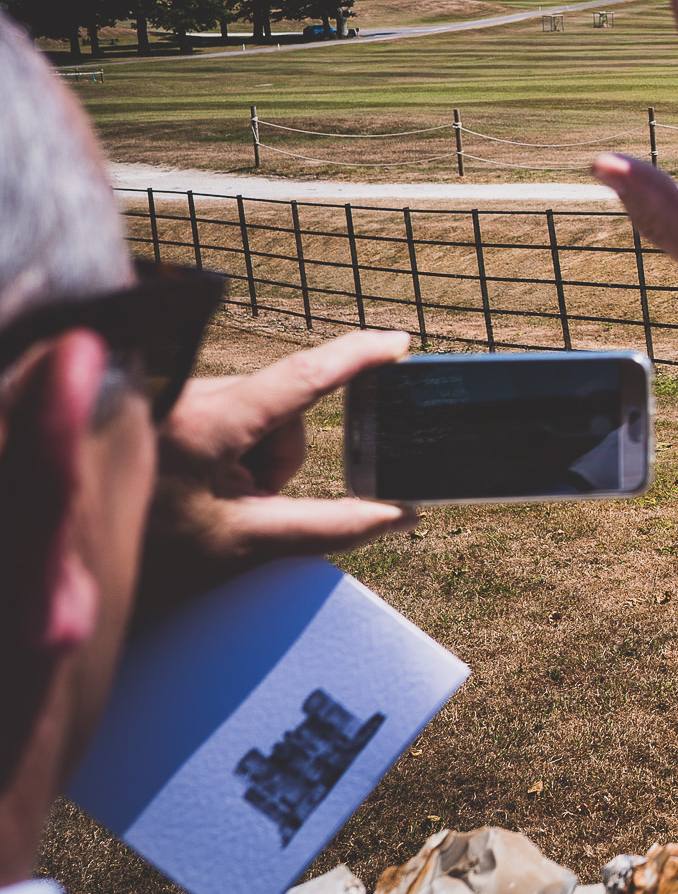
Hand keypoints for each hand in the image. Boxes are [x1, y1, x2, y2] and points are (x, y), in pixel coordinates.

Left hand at [140, 329, 416, 615]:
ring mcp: (163, 392)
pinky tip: (188, 481)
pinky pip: (215, 409)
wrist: (62, 542)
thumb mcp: (241, 542)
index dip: (358, 358)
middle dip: (276, 457)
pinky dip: (220, 446)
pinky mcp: (151, 398)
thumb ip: (327, 527)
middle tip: (244, 505)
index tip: (398, 343)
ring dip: (247, 455)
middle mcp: (182, 391)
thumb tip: (400, 518)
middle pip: (276, 408)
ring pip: (247, 410)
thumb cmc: (145, 550)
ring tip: (208, 499)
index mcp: (208, 422)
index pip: (303, 378)